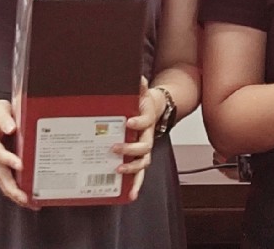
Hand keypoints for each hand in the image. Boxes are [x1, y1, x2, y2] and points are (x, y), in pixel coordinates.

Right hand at [0, 97, 35, 208]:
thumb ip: (4, 118)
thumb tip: (12, 128)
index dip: (7, 159)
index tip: (20, 165)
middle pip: (0, 174)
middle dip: (12, 187)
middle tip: (25, 197)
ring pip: (2, 182)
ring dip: (14, 194)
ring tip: (29, 202)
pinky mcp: (0, 167)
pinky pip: (6, 182)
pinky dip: (15, 192)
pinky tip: (27, 198)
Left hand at [116, 86, 166, 200]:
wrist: (158, 108)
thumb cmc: (145, 103)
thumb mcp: (142, 92)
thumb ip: (139, 86)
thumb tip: (137, 77)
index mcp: (147, 120)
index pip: (144, 121)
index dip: (138, 122)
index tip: (129, 122)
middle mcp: (147, 136)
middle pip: (144, 147)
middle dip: (130, 149)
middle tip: (115, 148)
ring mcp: (145, 149)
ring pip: (143, 164)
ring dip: (132, 171)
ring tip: (119, 172)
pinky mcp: (140, 158)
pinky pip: (139, 174)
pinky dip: (136, 186)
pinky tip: (130, 196)